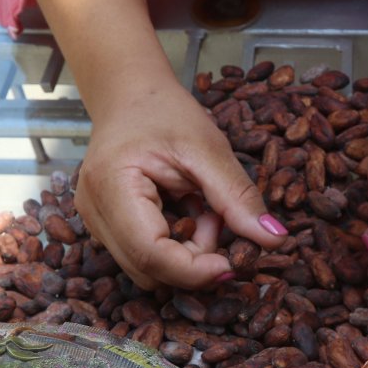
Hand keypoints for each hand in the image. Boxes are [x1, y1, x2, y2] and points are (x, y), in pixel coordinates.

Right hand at [75, 86, 287, 290]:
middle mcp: (93, 212)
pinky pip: (145, 257)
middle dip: (194, 259)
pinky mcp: (106, 228)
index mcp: (111, 186)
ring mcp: (95, 223)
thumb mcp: (209, 149)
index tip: (234, 263)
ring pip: (148, 270)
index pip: (150, 254)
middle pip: (149, 270)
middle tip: (217, 219)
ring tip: (200, 210)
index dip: (195, 270)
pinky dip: (175, 246)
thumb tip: (274, 240)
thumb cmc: (164, 112)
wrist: (129, 96)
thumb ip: (239, 197)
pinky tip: (185, 212)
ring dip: (186, 254)